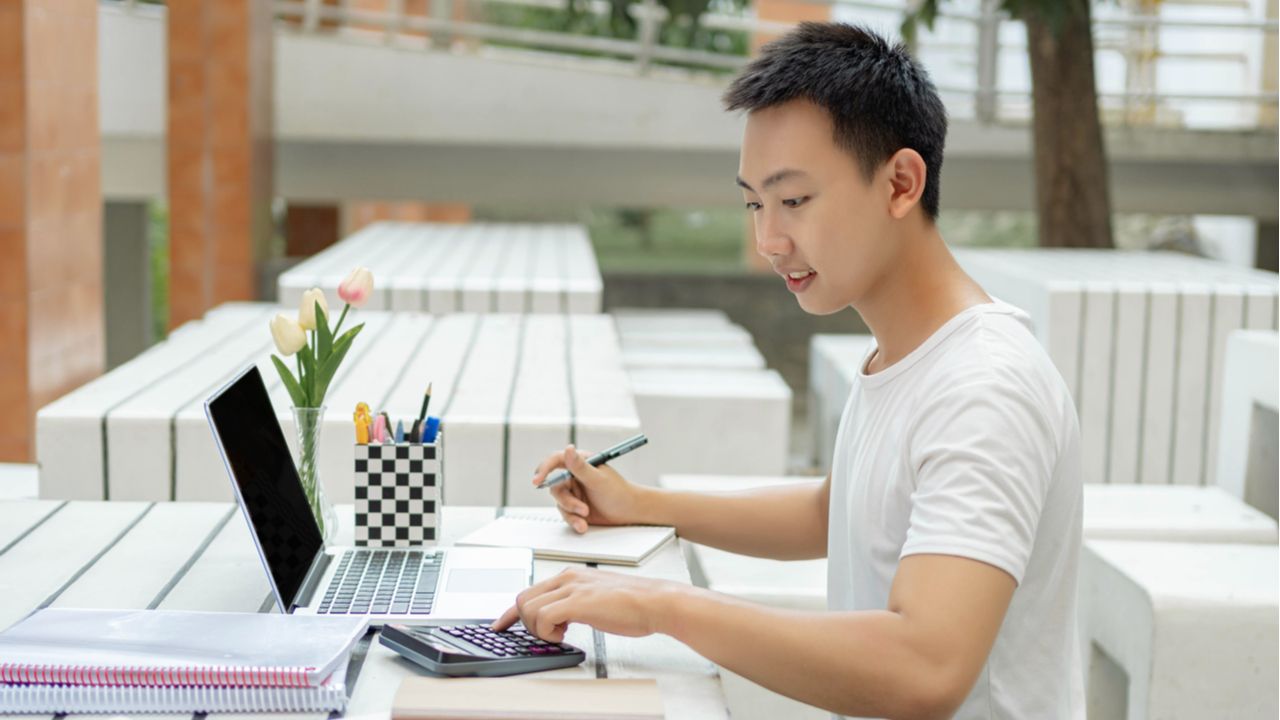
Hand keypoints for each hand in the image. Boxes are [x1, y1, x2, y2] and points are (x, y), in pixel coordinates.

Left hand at [492, 566, 682, 641]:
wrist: (655, 603)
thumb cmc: (633, 605)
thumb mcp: (596, 598)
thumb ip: (576, 603)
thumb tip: (559, 619)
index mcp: (571, 575)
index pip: (530, 591)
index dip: (512, 612)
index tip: (501, 624)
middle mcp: (567, 577)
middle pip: (523, 598)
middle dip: (525, 623)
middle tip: (545, 636)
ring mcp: (572, 587)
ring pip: (528, 607)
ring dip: (537, 628)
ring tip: (560, 634)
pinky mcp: (578, 602)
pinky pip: (544, 617)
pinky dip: (547, 632)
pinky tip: (565, 635)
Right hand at [533, 445, 648, 532]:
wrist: (629, 512)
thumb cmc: (619, 492)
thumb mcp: (599, 479)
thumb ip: (580, 467)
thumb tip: (568, 449)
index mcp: (580, 462)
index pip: (556, 460)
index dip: (544, 468)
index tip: (538, 479)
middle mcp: (574, 476)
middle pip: (555, 486)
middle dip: (567, 500)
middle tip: (579, 509)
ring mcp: (574, 492)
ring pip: (560, 503)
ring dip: (572, 512)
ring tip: (586, 516)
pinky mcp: (575, 507)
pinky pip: (566, 514)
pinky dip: (574, 520)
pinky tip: (584, 524)